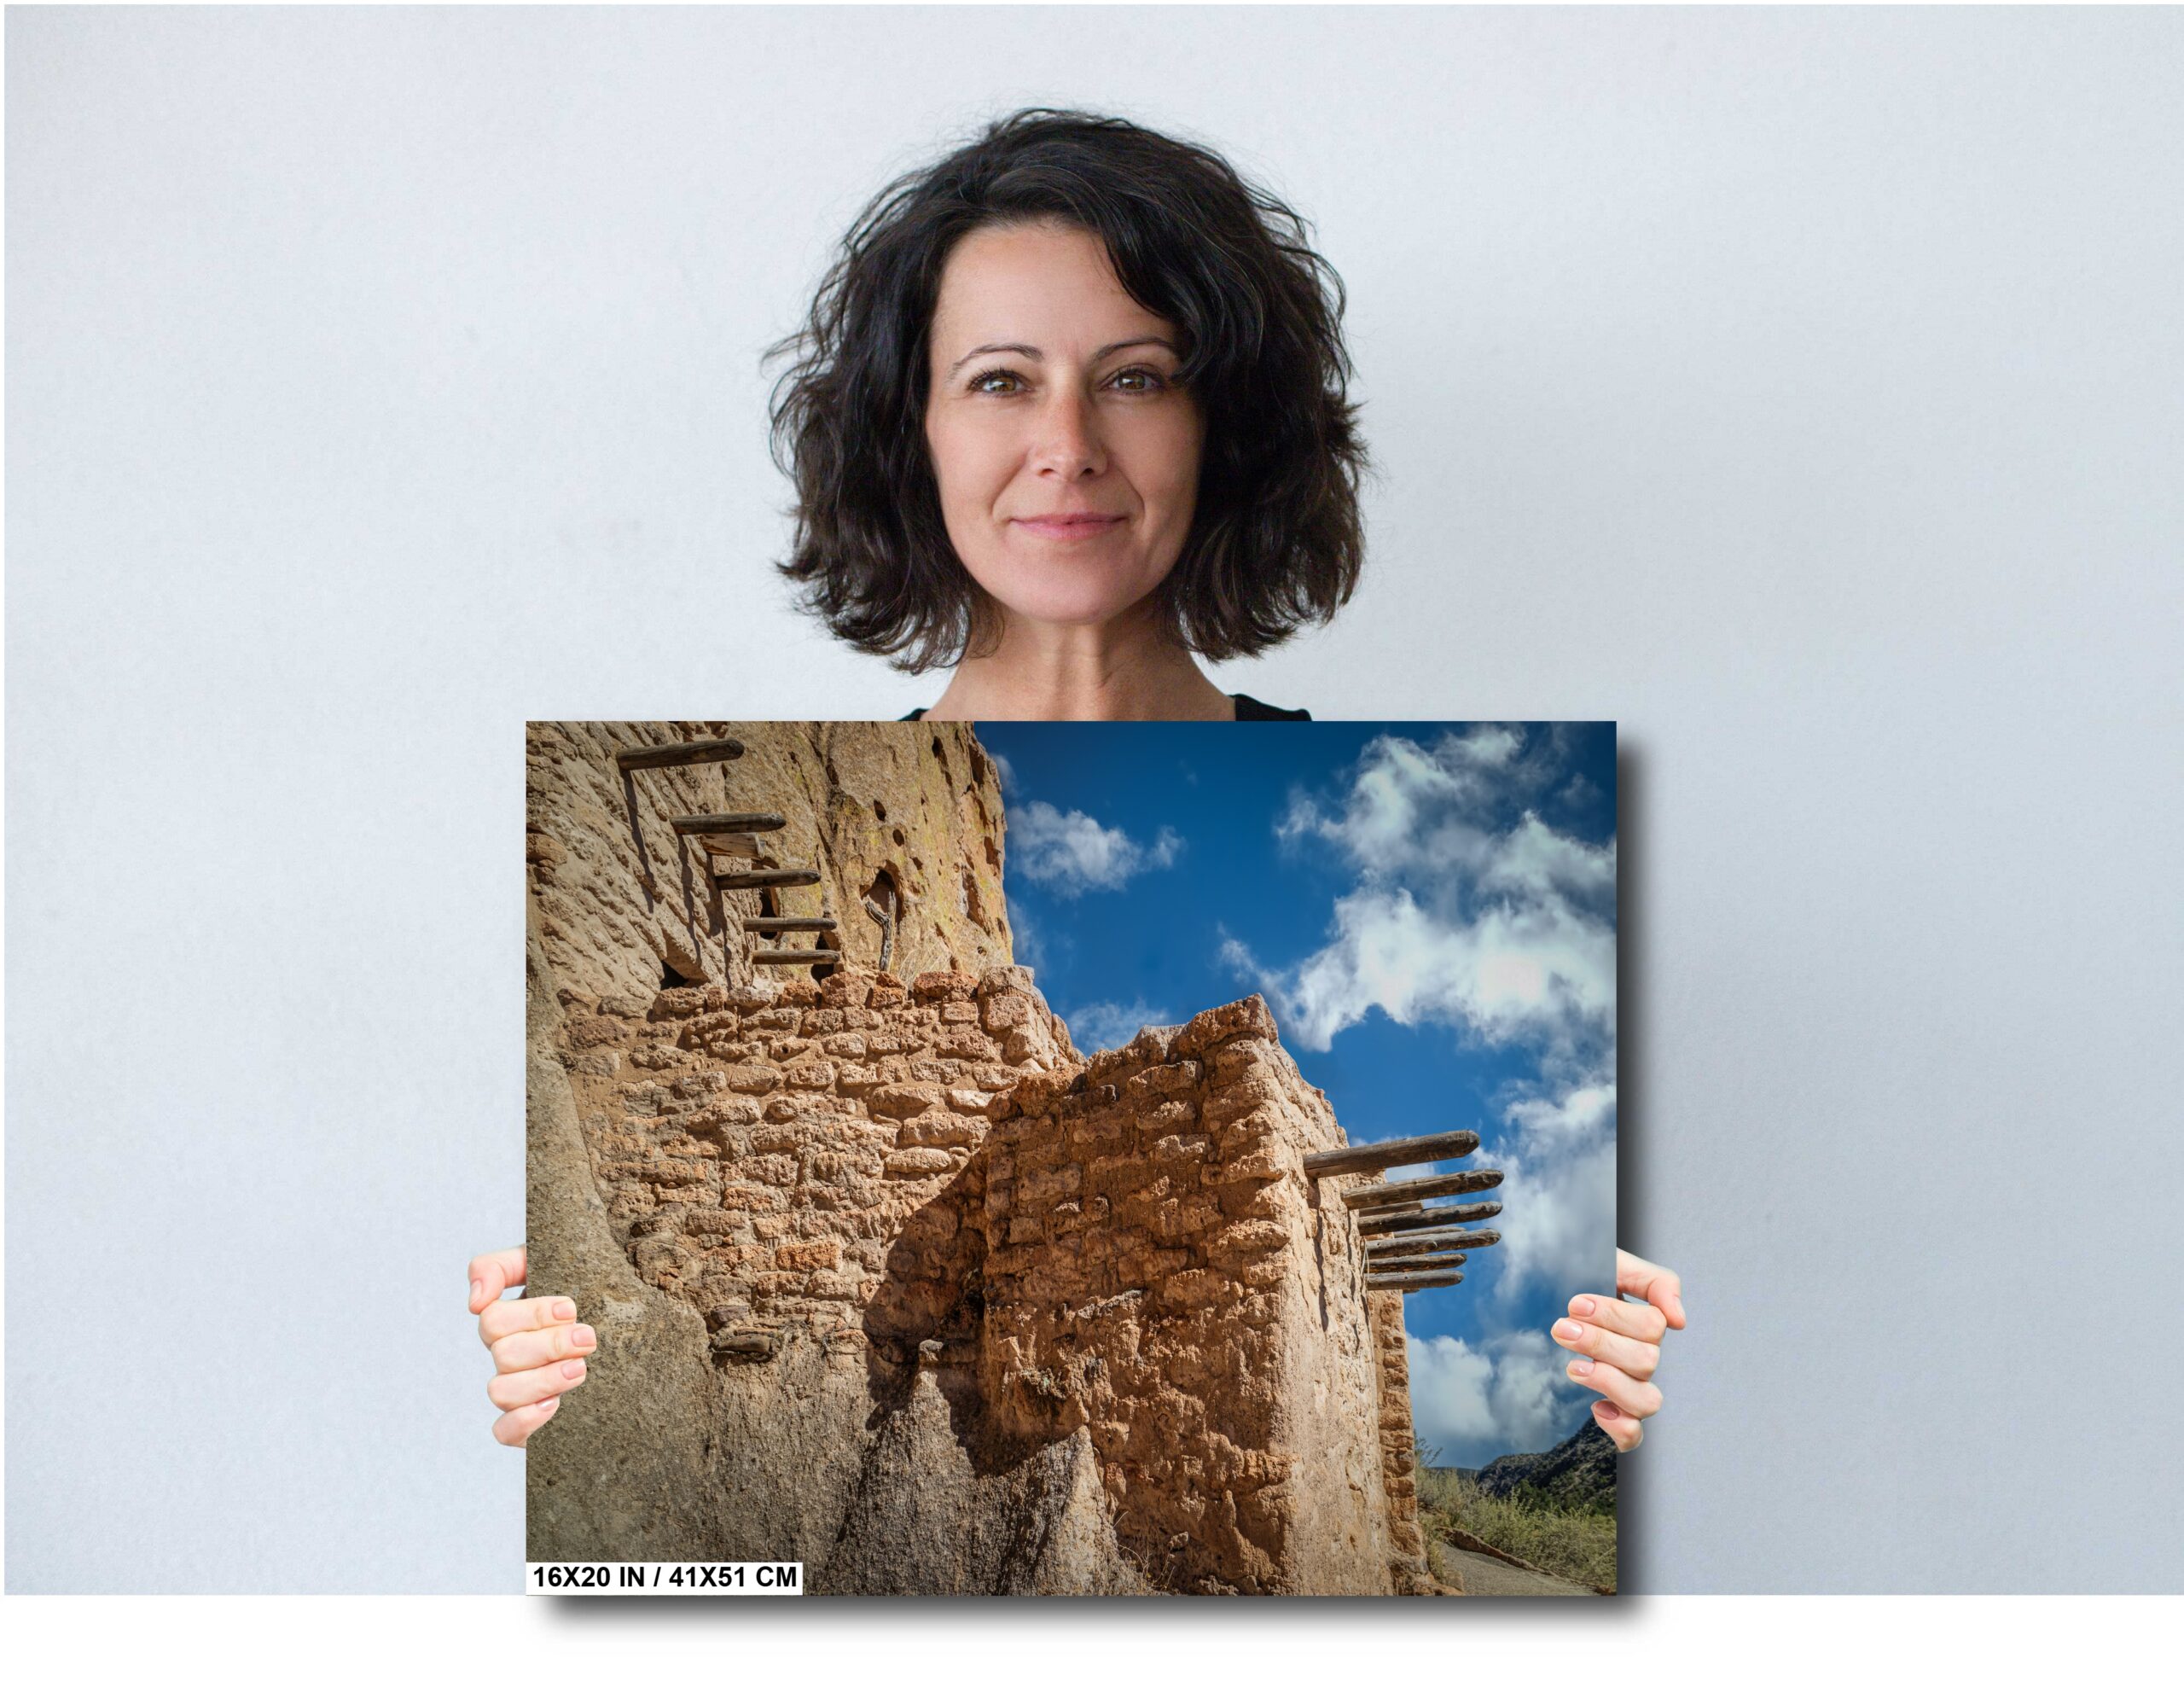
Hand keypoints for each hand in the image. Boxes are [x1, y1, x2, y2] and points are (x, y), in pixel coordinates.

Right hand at [469, 1246, 595, 1447]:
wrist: (631, 1330)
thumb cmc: (584, 1288)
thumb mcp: (544, 1263)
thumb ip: (499, 1267)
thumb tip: (475, 1301)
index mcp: (509, 1322)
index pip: (493, 1320)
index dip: (531, 1315)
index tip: (570, 1308)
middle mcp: (509, 1357)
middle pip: (503, 1355)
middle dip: (549, 1345)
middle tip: (588, 1339)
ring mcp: (518, 1390)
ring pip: (501, 1392)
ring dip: (543, 1380)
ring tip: (580, 1370)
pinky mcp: (530, 1422)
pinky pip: (504, 1432)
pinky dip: (524, 1421)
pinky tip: (555, 1405)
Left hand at [1551, 1247, 1684, 1452]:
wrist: (1542, 1291)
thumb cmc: (1580, 1279)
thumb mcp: (1615, 1264)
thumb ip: (1655, 1281)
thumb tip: (1679, 1320)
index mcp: (1645, 1325)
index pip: (1652, 1327)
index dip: (1614, 1316)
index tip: (1575, 1304)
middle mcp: (1641, 1358)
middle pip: (1646, 1362)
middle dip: (1600, 1343)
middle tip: (1562, 1328)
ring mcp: (1628, 1387)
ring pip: (1647, 1401)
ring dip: (1609, 1382)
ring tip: (1573, 1367)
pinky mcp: (1611, 1413)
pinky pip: (1632, 1436)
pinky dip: (1620, 1428)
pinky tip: (1596, 1408)